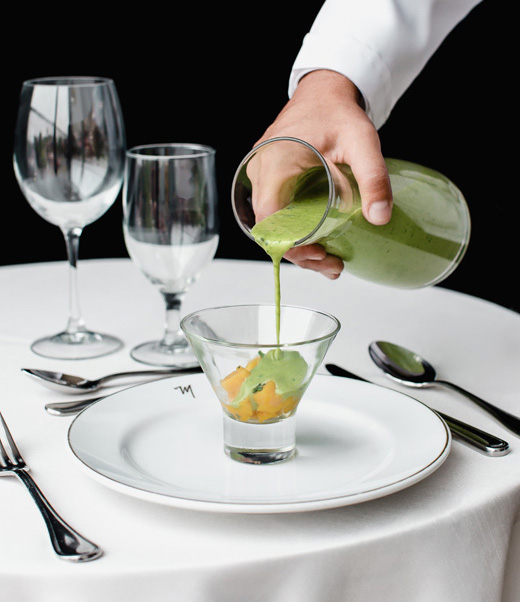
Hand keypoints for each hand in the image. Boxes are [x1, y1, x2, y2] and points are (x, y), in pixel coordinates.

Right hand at [254, 70, 392, 278]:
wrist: (325, 91)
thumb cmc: (337, 112)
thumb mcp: (362, 142)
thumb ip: (373, 178)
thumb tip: (379, 217)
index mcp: (274, 164)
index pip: (269, 220)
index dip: (289, 245)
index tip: (318, 254)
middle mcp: (261, 172)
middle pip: (270, 228)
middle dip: (299, 253)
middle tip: (331, 265)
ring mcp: (263, 176)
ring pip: (273, 224)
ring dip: (298, 246)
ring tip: (329, 259)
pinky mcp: (271, 179)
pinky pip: (277, 212)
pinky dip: (295, 231)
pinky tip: (318, 242)